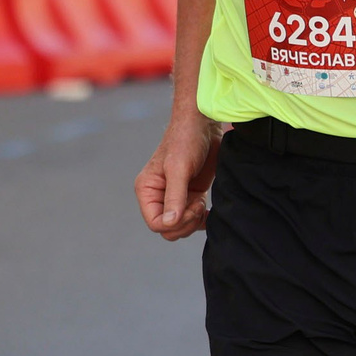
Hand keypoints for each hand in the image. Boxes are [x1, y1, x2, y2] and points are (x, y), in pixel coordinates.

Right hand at [136, 111, 220, 240]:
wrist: (203, 126)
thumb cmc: (186, 141)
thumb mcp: (179, 169)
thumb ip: (175, 196)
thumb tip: (170, 223)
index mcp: (147, 190)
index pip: (155, 224)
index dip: (175, 223)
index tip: (192, 206)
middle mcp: (158, 196)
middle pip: (168, 229)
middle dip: (186, 223)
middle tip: (199, 205)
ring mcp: (175, 197)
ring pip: (181, 226)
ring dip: (194, 221)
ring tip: (202, 202)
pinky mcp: (191, 195)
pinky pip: (193, 219)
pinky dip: (201, 219)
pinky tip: (208, 210)